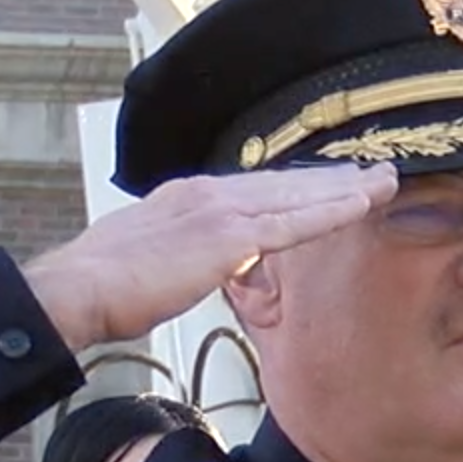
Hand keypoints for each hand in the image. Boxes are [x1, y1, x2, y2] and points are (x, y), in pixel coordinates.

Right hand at [20, 164, 397, 350]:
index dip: (294, 187)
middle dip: (330, 178)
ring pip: (297, 194)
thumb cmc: (100, 287)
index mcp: (186, 198)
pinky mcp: (228, 237)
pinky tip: (362, 205)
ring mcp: (219, 211)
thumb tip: (204, 267)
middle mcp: (207, 194)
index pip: (253, 189)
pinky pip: (293, 222)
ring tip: (383, 181)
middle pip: (282, 182)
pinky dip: (331, 211)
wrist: (79, 289)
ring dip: (344, 188)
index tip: (325, 184)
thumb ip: (182, 258)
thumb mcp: (146, 263)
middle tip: (372, 172)